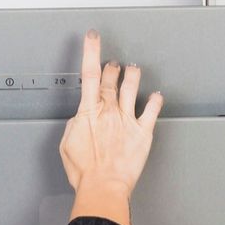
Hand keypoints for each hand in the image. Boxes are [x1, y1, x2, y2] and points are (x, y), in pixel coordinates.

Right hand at [59, 29, 161, 224]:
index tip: (93, 38)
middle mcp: (109, 111)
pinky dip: (155, 101)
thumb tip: (81, 118)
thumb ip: (75, 125)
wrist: (103, 187)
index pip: (89, 73)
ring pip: (131, 88)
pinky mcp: (142, 133)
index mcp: (89, 112)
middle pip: (110, 79)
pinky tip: (157, 96)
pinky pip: (151, 111)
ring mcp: (127, 120)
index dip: (92, 51)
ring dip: (132, 75)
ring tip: (133, 69)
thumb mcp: (67, 143)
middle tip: (113, 63)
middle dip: (111, 68)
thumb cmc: (85, 171)